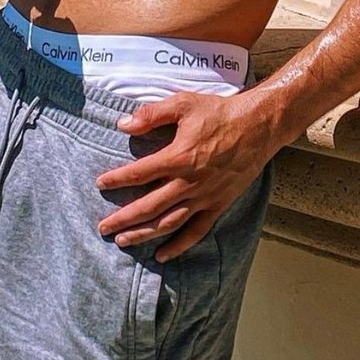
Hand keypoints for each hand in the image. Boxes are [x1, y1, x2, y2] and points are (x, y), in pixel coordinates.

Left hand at [95, 89, 274, 261]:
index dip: (118, 179)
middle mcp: (189, 182)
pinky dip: (179, 245)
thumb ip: (152, 114)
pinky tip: (163, 255)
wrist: (258, 126)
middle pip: (149, 206)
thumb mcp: (183, 104)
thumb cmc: (219, 112)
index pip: (140, 173)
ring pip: (169, 222)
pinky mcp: (219, 204)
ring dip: (144, 234)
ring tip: (123, 241)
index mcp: (179, 156)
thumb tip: (123, 125)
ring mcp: (205, 196)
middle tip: (103, 227)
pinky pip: (197, 231)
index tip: (101, 184)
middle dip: (124, 218)